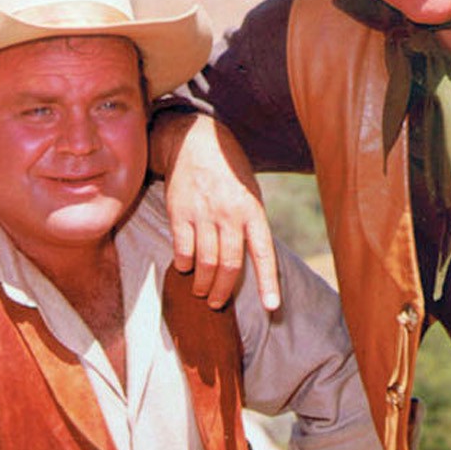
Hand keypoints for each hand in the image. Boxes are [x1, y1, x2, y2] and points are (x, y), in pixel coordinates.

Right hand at [157, 112, 280, 310]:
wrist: (196, 141)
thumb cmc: (228, 172)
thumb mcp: (250, 193)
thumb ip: (251, 224)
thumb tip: (251, 259)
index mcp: (253, 211)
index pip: (264, 253)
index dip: (268, 283)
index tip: (270, 307)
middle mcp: (230, 214)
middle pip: (229, 265)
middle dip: (223, 291)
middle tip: (217, 303)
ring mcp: (204, 214)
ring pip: (205, 262)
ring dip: (202, 283)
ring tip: (201, 291)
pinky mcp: (180, 212)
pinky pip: (183, 249)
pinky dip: (184, 264)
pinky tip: (185, 267)